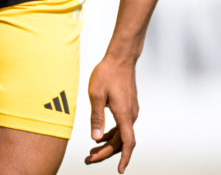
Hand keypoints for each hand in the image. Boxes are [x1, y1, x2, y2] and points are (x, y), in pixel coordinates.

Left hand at [85, 57, 138, 171]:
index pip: (127, 142)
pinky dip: (112, 134)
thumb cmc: (108, 73)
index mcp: (124, 114)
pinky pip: (122, 126)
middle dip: (106, 153)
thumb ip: (96, 118)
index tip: (120, 170)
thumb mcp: (96, 95)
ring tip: (92, 150)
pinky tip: (101, 136)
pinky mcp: (128, 106)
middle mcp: (130, 115)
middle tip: (89, 158)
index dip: (124, 158)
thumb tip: (95, 138)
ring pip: (122, 134)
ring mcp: (131, 111)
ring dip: (108, 144)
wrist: (120, 58)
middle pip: (121, 141)